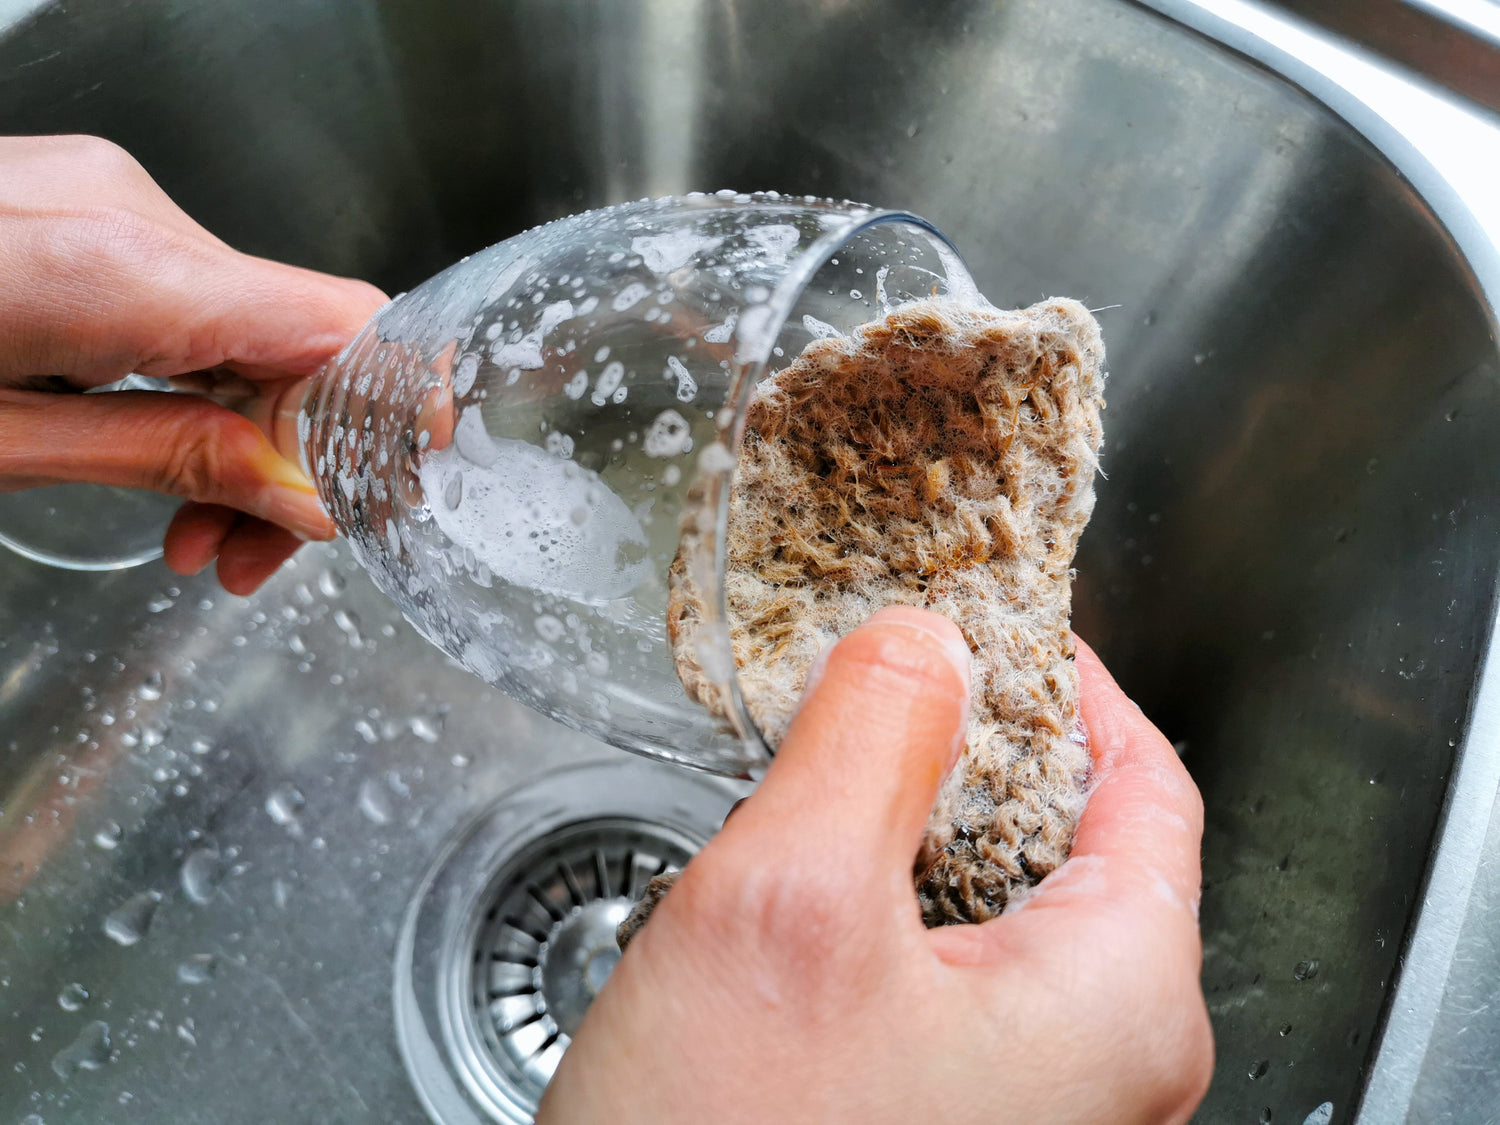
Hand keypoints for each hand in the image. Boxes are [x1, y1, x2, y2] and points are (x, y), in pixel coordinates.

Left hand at [0, 134, 386, 591]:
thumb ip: (170, 459)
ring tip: (197, 533)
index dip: (392, 416)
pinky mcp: (84, 211)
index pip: (344, 325)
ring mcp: (107, 200)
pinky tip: (163, 454)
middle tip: (252, 561)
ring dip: (247, 436)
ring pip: (251, 328)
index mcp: (121, 267)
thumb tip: (306, 496)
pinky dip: (196, 387)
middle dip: (297, 461)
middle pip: (302, 340)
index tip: (387, 498)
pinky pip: (192, 302)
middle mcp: (132, 210)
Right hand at [541, 607, 1212, 1123]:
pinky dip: (899, 910)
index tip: (1004, 626)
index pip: (1148, 788)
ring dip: (927, 831)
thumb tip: (926, 643)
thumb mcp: (791, 904)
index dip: (1074, 686)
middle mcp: (1105, 1070)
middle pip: (1081, 849)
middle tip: (890, 691)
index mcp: (1121, 1005)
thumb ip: (871, 741)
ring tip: (835, 781)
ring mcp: (1033, 1111)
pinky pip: (956, 984)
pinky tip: (816, 894)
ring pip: (1007, 915)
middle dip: (983, 753)